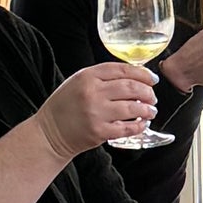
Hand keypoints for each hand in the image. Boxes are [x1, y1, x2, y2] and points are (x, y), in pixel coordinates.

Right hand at [39, 61, 159, 160]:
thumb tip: (134, 78)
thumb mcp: (77, 82)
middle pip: (131, 87)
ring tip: (151, 111)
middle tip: (152, 97)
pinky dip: (139, 126)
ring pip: (133, 107)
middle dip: (148, 92)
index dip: (142, 73)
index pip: (122, 69)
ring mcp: (96, 113)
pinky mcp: (99, 132)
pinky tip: (142, 124)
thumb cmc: (65, 106)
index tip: (152, 79)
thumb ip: (101, 77)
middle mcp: (92, 93)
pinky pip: (127, 128)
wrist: (49, 133)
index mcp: (87, 76)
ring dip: (147, 110)